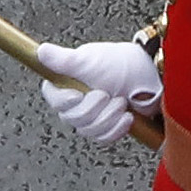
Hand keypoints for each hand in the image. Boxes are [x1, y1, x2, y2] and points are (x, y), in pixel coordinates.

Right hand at [40, 38, 164, 150]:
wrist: (149, 75)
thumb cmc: (119, 64)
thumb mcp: (88, 59)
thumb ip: (63, 59)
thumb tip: (41, 51)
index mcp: (67, 84)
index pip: (54, 100)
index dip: (65, 101)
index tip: (78, 95)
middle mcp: (76, 101)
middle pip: (73, 119)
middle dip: (94, 108)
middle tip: (107, 94)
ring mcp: (92, 116)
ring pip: (89, 131)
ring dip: (108, 117)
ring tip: (120, 102)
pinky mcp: (106, 127)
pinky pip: (104, 138)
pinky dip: (116, 129)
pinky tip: (126, 117)